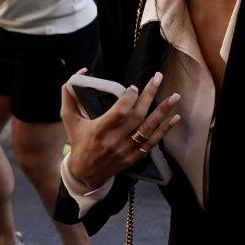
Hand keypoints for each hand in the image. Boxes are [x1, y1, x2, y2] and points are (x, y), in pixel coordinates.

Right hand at [60, 68, 182, 189]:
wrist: (85, 173)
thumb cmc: (78, 142)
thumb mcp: (69, 119)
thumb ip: (69, 95)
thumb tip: (80, 71)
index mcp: (99, 131)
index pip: (119, 113)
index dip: (128, 99)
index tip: (134, 87)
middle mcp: (114, 141)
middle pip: (136, 116)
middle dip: (149, 95)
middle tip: (158, 78)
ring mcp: (126, 150)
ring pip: (148, 128)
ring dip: (163, 111)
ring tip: (175, 97)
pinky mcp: (134, 157)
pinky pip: (153, 142)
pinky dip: (164, 130)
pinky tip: (175, 118)